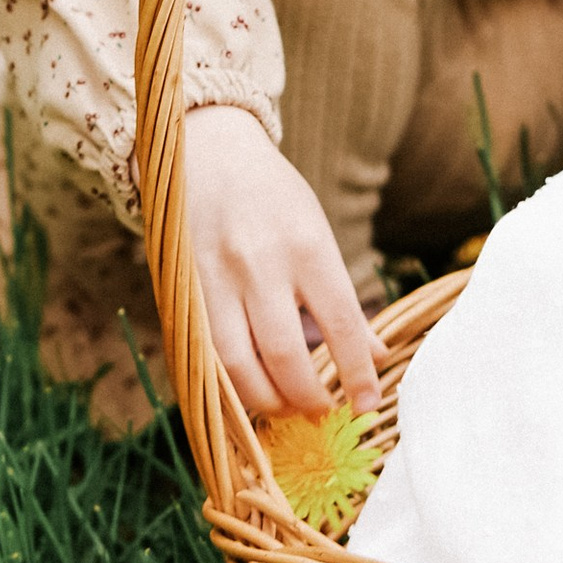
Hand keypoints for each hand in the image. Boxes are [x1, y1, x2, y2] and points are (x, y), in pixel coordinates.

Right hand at [181, 108, 385, 421]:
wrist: (208, 152)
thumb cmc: (273, 197)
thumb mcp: (317, 233)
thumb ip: (341, 299)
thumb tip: (377, 355)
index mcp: (305, 244)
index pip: (339, 322)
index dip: (356, 372)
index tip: (368, 403)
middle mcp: (260, 263)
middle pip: (284, 353)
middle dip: (307, 396)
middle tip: (323, 410)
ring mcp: (216, 278)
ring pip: (238, 364)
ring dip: (267, 401)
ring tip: (287, 407)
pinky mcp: (185, 290)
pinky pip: (207, 355)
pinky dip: (229, 385)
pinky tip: (248, 392)